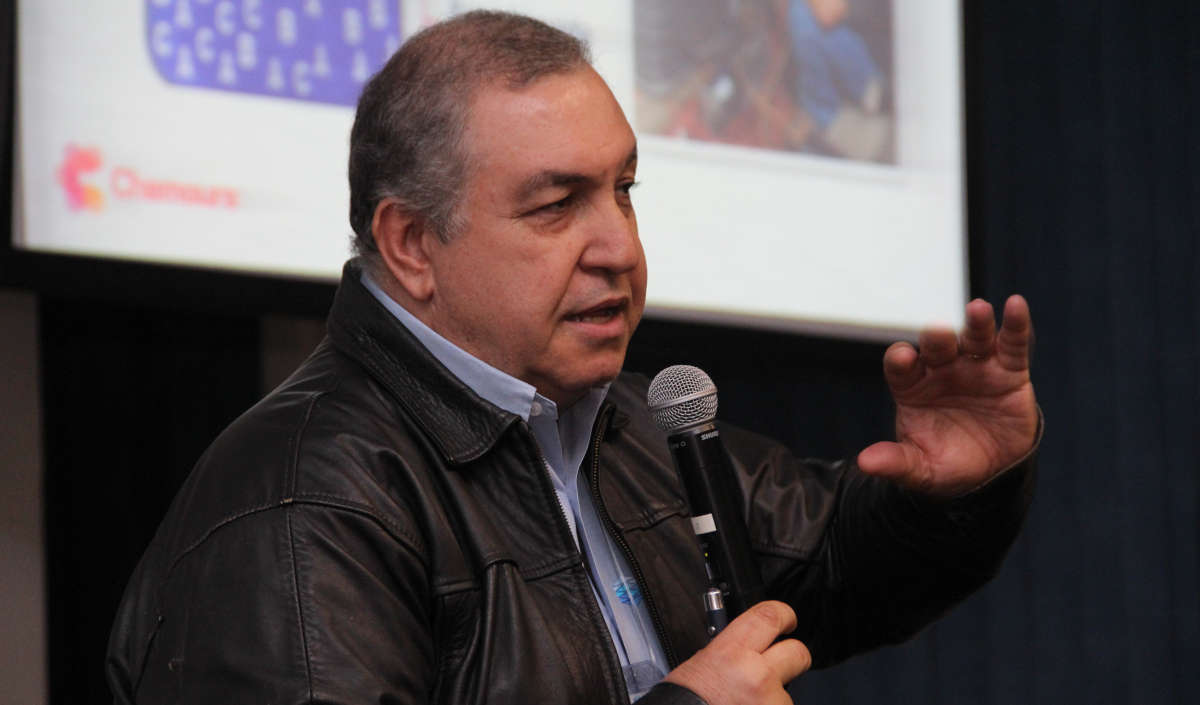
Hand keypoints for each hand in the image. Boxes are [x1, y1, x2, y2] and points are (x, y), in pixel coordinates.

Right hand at [663, 601, 810, 704]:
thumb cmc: (686, 700)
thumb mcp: (702, 663)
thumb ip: (733, 649)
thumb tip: (753, 643)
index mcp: (732, 652)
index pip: (770, 617)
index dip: (784, 614)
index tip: (788, 619)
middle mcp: (756, 676)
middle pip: (798, 653)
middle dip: (794, 658)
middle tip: (782, 664)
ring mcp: (770, 702)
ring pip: (788, 691)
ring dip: (774, 696)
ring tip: (748, 701)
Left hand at [857, 295, 1038, 496]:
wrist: (990, 473)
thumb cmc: (947, 464)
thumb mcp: (920, 470)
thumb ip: (896, 462)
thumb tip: (864, 463)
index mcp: (912, 387)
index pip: (900, 366)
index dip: (900, 360)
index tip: (903, 359)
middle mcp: (941, 370)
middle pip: (936, 346)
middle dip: (936, 338)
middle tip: (938, 332)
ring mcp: (975, 366)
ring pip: (973, 338)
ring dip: (975, 324)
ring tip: (978, 310)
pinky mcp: (1009, 371)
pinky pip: (1012, 343)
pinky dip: (1015, 324)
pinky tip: (1016, 305)